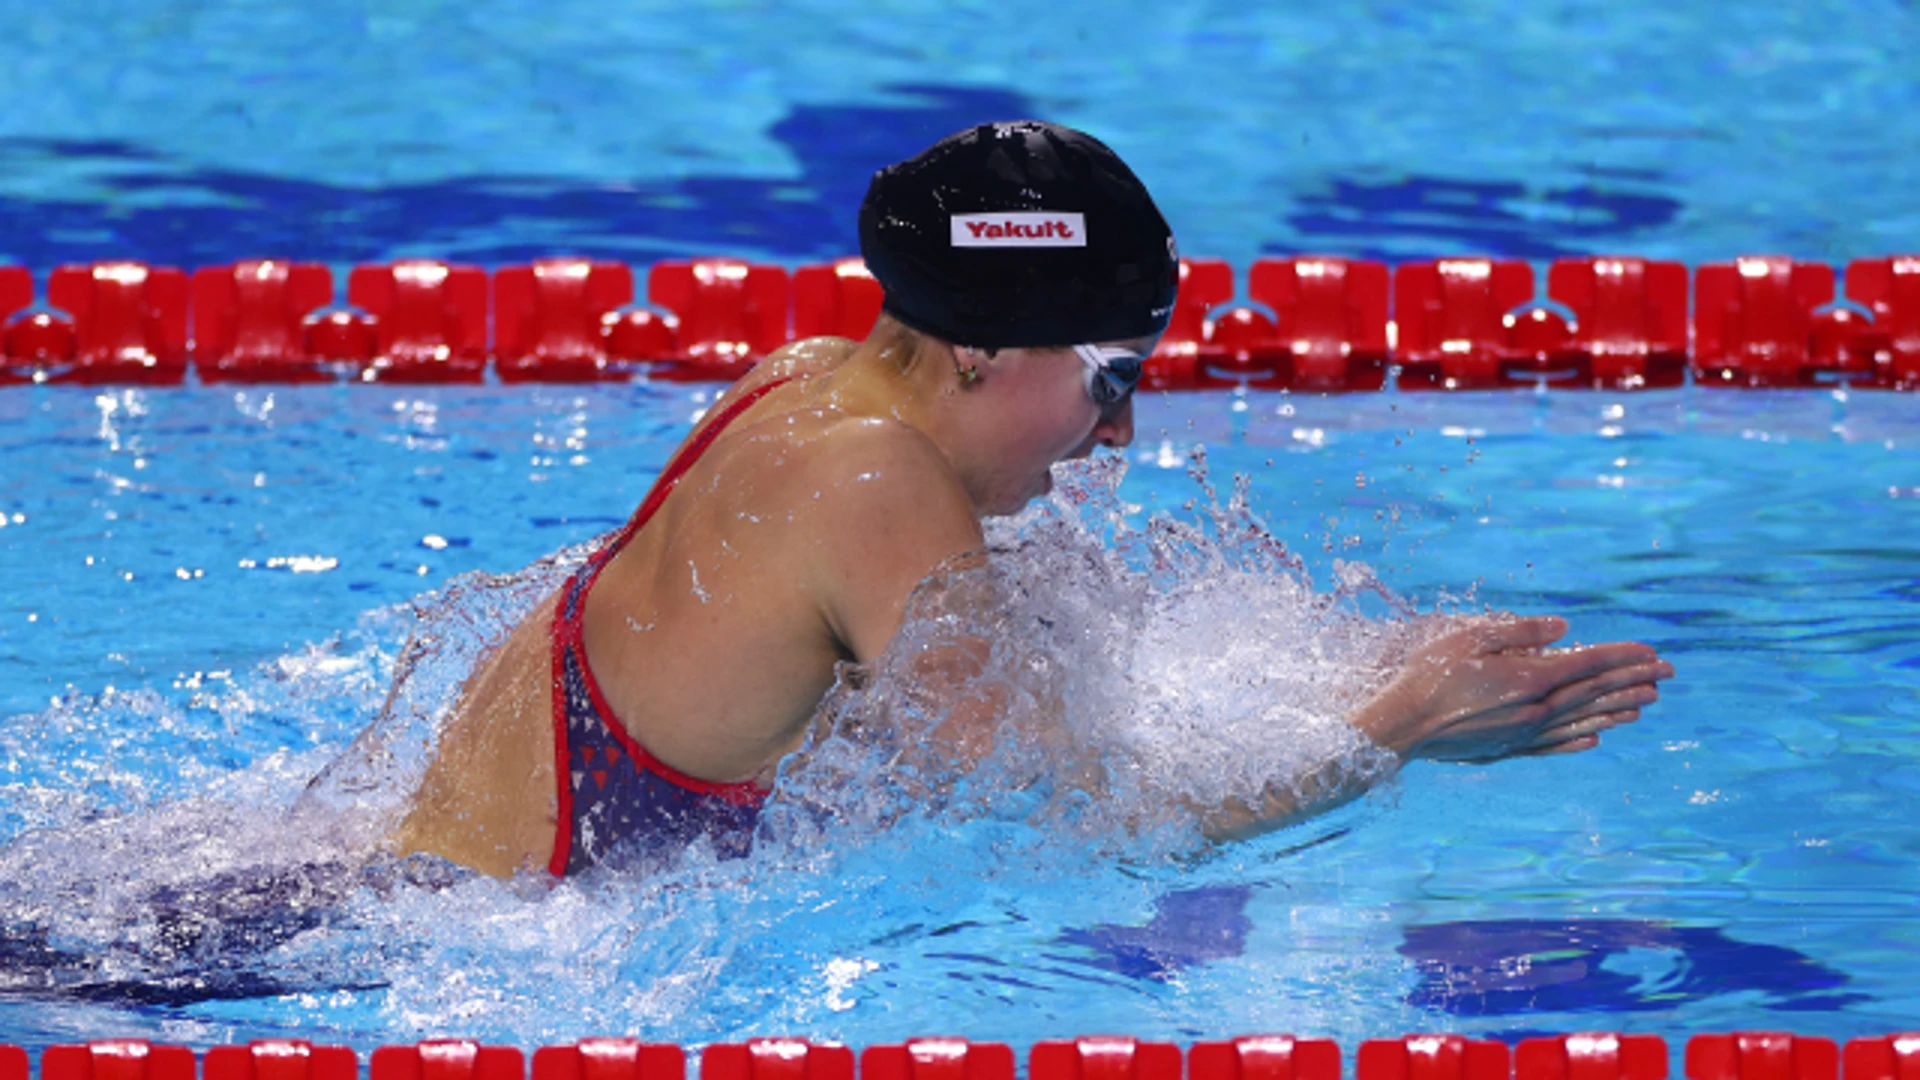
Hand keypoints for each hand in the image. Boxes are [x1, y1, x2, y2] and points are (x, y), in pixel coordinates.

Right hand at [1356, 615, 1673, 764]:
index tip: (1652, 651)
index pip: (1587, 664)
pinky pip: (1555, 746)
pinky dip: (1581, 741)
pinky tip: (1597, 739)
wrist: (1400, 725)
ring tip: (1647, 704)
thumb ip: (1518, 631)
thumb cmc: (1429, 674)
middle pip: (1593, 693)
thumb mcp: (1469, 637)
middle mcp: (1534, 710)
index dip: (1622, 656)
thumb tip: (1563, 629)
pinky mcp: (1506, 750)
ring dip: (1617, 710)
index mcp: (1528, 678)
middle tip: (1668, 674)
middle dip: (1633, 681)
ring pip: (1581, 721)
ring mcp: (1522, 734)